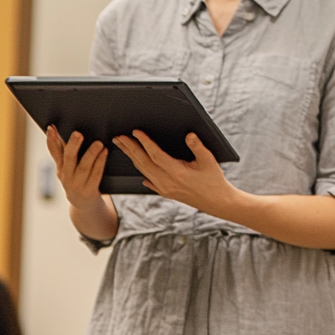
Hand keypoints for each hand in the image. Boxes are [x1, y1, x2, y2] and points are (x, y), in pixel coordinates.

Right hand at [46, 126, 107, 208]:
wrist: (84, 204)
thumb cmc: (77, 179)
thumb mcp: (68, 167)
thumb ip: (64, 151)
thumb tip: (58, 129)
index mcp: (60, 168)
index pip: (54, 152)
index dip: (51, 140)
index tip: (52, 128)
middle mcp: (66, 176)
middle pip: (68, 159)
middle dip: (73, 146)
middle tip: (78, 133)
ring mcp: (77, 185)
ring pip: (83, 168)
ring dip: (91, 154)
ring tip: (99, 143)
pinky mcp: (89, 191)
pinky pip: (96, 175)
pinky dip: (100, 162)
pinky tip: (105, 152)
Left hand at [114, 131, 235, 212]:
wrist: (216, 202)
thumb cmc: (214, 179)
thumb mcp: (209, 160)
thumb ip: (198, 146)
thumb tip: (189, 134)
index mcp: (177, 172)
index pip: (156, 155)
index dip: (145, 142)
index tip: (136, 132)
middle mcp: (167, 182)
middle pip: (144, 163)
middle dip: (130, 148)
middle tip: (119, 137)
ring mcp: (164, 188)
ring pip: (143, 171)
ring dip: (132, 157)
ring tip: (123, 146)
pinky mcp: (165, 192)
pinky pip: (148, 179)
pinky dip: (141, 170)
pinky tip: (136, 165)